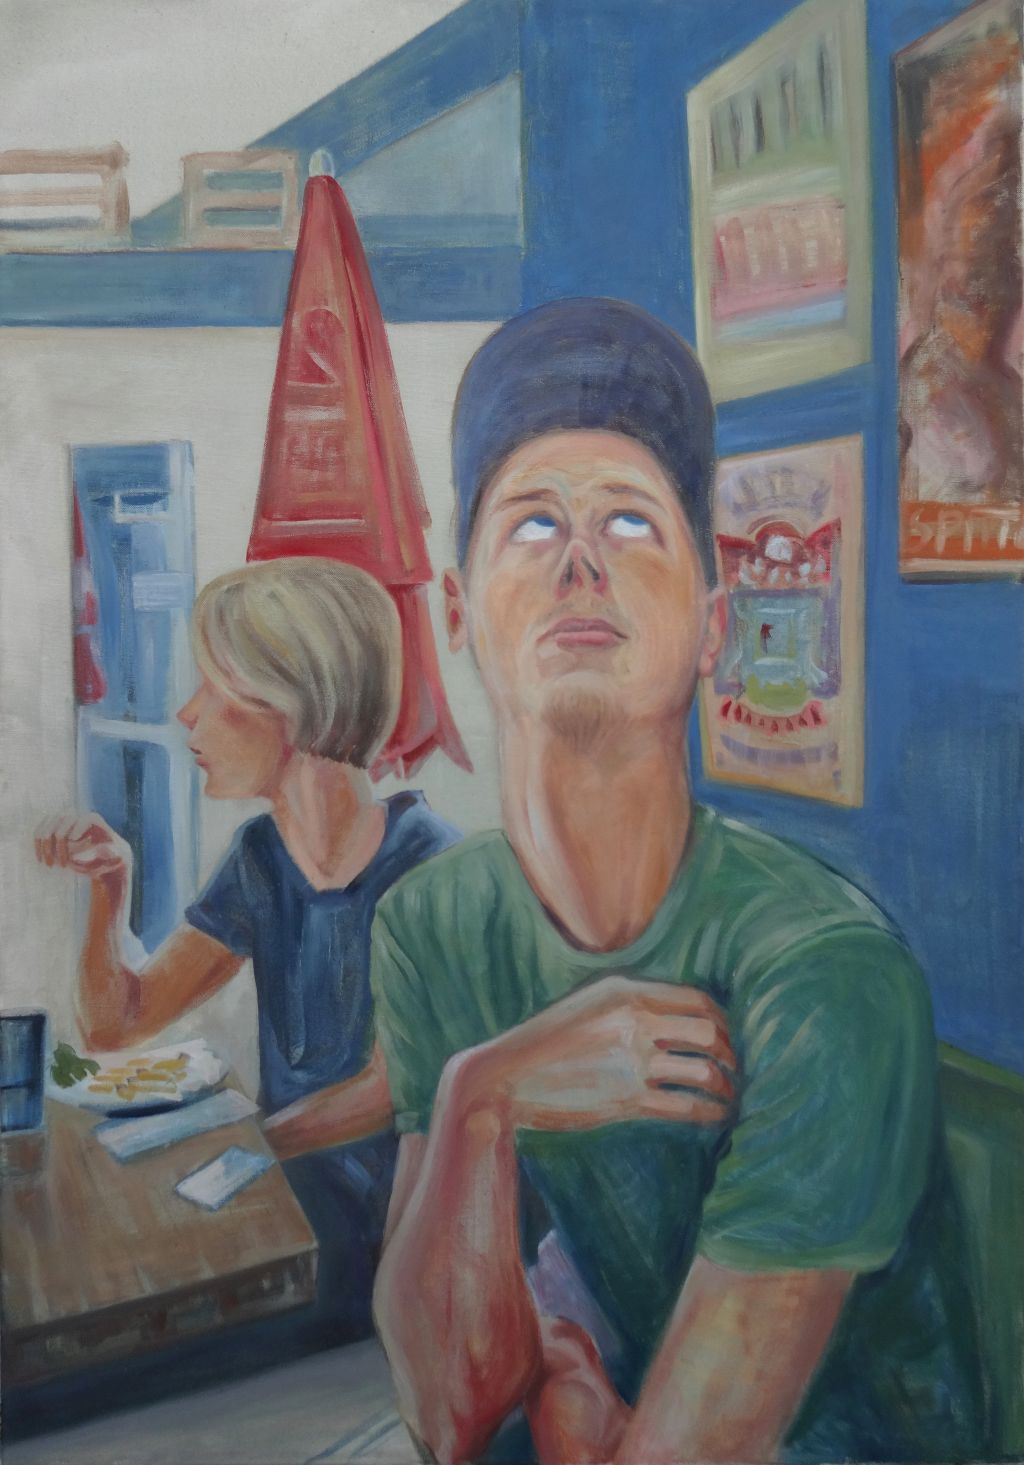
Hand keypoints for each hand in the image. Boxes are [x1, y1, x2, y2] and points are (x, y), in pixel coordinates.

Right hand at [35, 812, 131, 887]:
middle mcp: (77, 815)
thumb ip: (112, 854)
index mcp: (94, 819)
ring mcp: (62, 819)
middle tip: (62, 866)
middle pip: (64, 822)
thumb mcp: (115, 858)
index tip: (72, 845)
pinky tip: (41, 859)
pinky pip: (39, 831)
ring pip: (48, 826)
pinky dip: (38, 845)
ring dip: (45, 846)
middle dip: (60, 844)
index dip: (77, 829)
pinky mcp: (52, 826)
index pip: (84, 820)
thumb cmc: (109, 858)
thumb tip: (105, 851)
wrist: (100, 856)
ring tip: (49, 864)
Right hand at [460, 975, 736, 1131]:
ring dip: (726, 1087)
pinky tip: (716, 1117)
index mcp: (624, 991)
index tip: (726, 1039)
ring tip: (731, 1098)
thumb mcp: (587, 1006)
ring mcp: (632, 1060)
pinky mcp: (628, 1099)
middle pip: (709, 1031)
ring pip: (704, 1070)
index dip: (722, 1021)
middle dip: (731, 1054)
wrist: (504, 1078)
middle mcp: (634, 1020)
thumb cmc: (545, 1045)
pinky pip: (687, 1105)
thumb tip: (676, 1018)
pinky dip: (711, 1112)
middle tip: (735, 1070)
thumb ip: (629, 1005)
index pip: (697, 999)